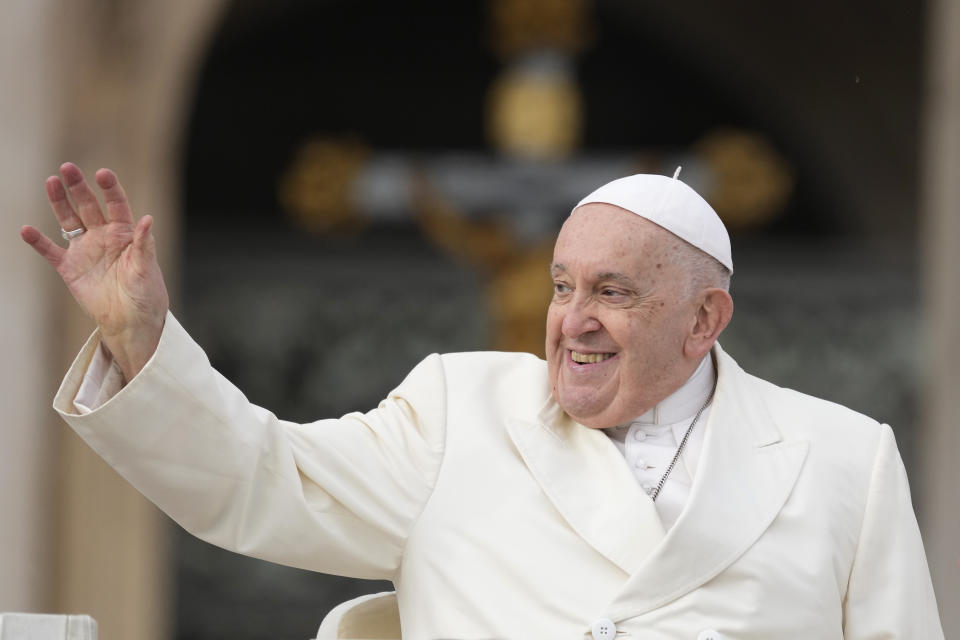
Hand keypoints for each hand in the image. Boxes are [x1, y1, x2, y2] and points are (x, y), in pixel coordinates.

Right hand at [21, 163, 168, 380]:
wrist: (131, 322)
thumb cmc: (146, 295)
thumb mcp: (147, 269)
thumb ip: (145, 244)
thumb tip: (148, 219)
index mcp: (125, 234)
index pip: (117, 205)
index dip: (110, 189)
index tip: (103, 173)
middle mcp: (104, 237)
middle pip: (88, 206)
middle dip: (78, 187)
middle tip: (67, 168)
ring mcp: (85, 251)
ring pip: (69, 221)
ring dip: (59, 203)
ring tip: (51, 182)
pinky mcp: (70, 268)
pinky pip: (50, 252)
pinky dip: (38, 242)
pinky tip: (26, 230)